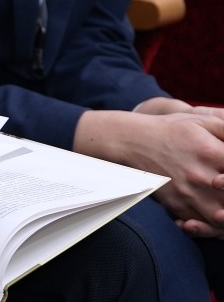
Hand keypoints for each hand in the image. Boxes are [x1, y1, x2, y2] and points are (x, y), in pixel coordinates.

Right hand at [75, 108, 223, 234]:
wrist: (133, 141)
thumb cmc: (172, 129)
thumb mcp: (203, 120)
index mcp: (211, 153)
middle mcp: (201, 177)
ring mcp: (189, 195)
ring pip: (222, 220)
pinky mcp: (178, 206)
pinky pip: (203, 227)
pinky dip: (213, 229)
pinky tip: (218, 219)